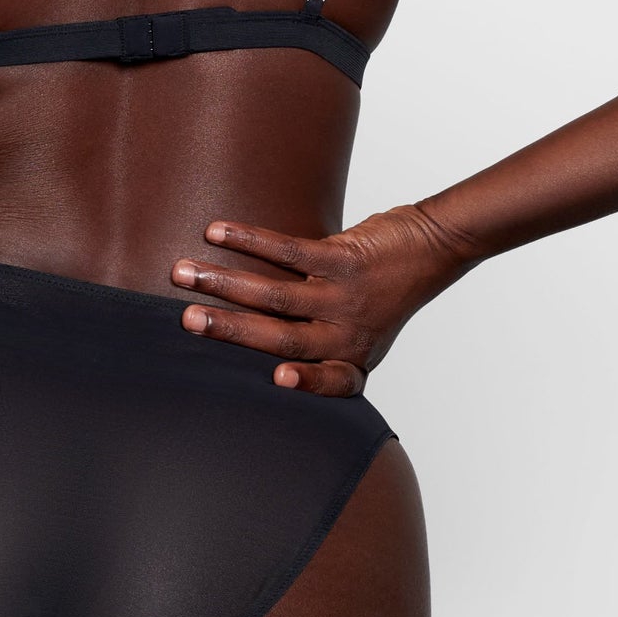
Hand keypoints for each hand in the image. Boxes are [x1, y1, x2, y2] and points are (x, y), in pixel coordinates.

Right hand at [170, 203, 478, 395]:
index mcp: (352, 360)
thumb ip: (319, 344)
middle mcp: (349, 333)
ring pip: (277, 296)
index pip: (331, 382)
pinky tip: (218, 232)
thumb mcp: (363, 334)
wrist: (433, 248)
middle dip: (228, 329)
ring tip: (184, 272)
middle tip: (185, 320)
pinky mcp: (344, 258)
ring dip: (224, 282)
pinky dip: (250, 241)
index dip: (307, 384)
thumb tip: (249, 340)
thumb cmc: (387, 295)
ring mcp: (347, 295)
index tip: (277, 380)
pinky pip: (290, 251)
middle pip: (281, 338)